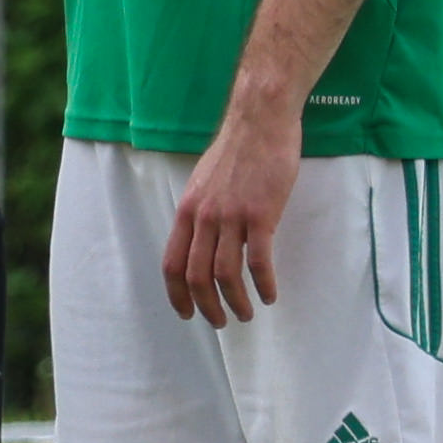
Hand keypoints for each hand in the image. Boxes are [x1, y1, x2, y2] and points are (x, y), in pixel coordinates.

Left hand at [164, 106, 309, 323]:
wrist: (260, 120)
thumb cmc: (237, 149)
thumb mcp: (204, 181)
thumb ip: (200, 212)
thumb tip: (201, 239)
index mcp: (187, 210)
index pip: (172, 263)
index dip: (177, 295)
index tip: (187, 313)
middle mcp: (204, 217)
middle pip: (196, 276)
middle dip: (207, 307)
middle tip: (221, 322)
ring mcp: (231, 217)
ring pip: (225, 274)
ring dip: (236, 302)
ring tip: (247, 313)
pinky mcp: (260, 215)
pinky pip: (258, 261)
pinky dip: (263, 284)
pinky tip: (270, 294)